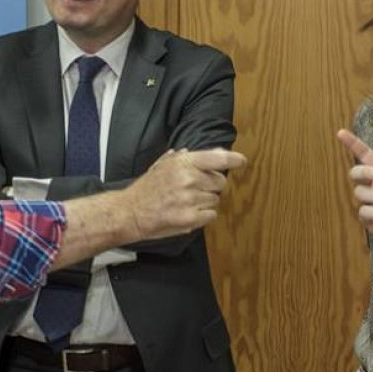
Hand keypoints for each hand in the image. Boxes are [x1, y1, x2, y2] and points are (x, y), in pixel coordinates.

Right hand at [125, 148, 246, 239]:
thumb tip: (203, 152)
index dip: (234, 159)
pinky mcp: (189, 218)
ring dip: (206, 202)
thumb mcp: (162, 165)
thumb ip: (183, 158)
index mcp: (184, 162)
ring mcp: (190, 199)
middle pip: (220, 182)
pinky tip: (189, 213)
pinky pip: (211, 215)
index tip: (242, 161)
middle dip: (212, 186)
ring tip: (187, 202)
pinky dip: (203, 216)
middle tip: (195, 189)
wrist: (131, 211)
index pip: (218, 158)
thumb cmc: (147, 188)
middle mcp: (189, 179)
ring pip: (215, 200)